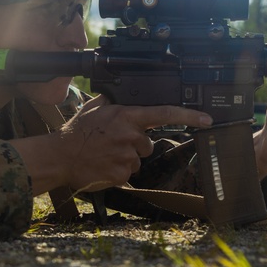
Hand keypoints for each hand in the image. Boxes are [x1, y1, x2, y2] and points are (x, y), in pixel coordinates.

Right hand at [13, 95, 212, 194]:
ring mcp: (126, 157)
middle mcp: (130, 135)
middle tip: (113, 143)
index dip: (189, 116)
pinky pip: (128, 174)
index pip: (164, 113)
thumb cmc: (77, 132)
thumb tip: (123, 91)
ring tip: (105, 154)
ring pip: (138, 160)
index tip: (206, 119)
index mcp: (126, 116)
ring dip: (125, 159)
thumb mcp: (95, 107)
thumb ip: (115, 100)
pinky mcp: (121, 175)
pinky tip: (103, 165)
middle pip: (148, 143)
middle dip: (135, 145)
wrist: (60, 157)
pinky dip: (118, 172)